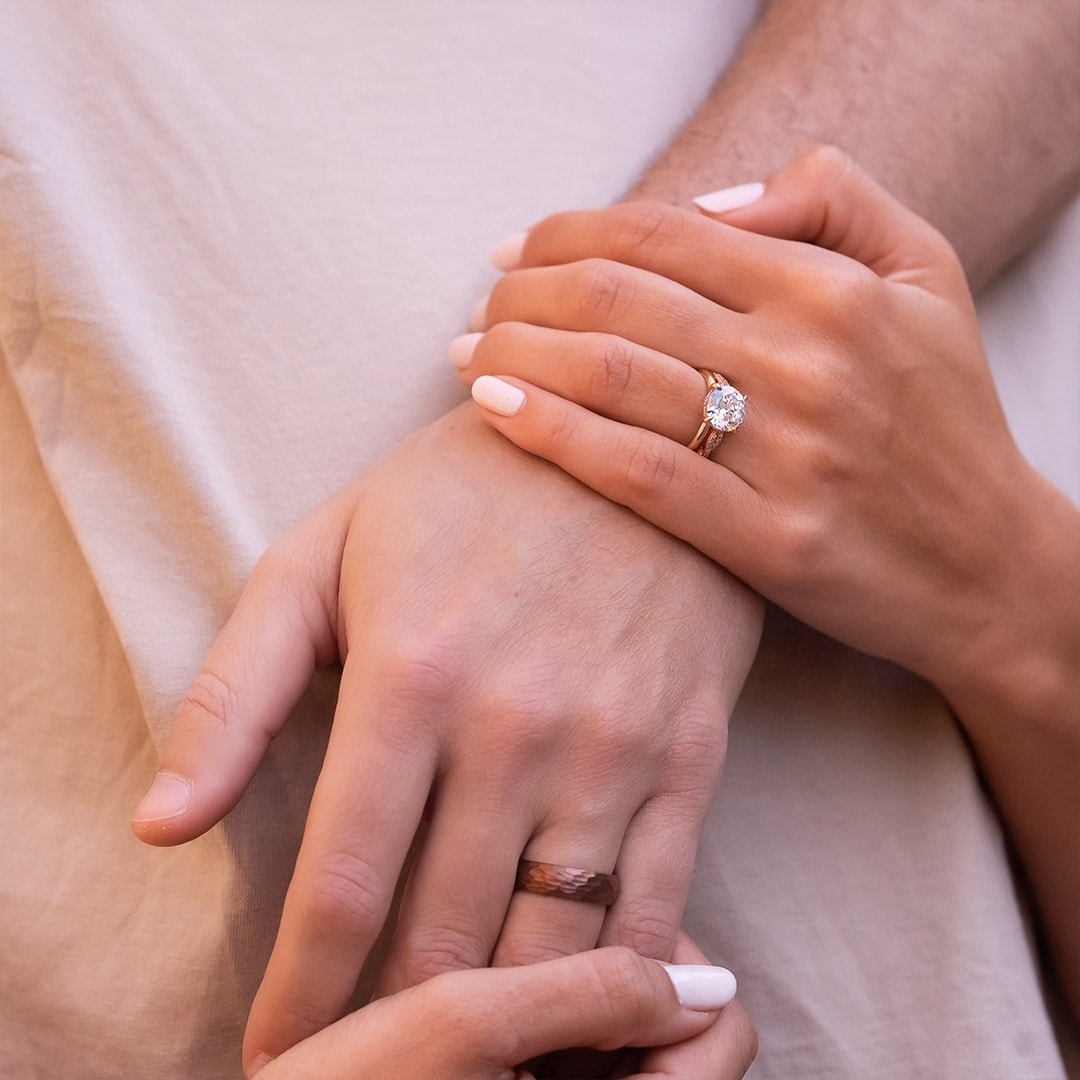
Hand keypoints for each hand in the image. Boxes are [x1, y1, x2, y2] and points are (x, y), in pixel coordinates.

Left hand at [131, 405, 761, 1073]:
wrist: (626, 432)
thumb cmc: (460, 492)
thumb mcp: (320, 556)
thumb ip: (235, 692)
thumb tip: (160, 827)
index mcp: (408, 678)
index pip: (339, 886)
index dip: (302, 993)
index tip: (281, 1055)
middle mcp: (514, 728)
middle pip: (445, 940)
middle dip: (397, 1033)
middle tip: (373, 1072)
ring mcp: (613, 746)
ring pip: (554, 946)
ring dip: (509, 1030)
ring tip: (473, 1067)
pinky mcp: (690, 752)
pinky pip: (659, 905)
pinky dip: (623, 989)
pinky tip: (588, 1021)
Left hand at [455, 146, 1050, 694]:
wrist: (988, 567)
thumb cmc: (946, 419)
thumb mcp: (925, 274)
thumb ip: (834, 199)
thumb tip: (712, 200)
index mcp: (830, 288)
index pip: (663, 233)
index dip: (568, 231)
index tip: (513, 250)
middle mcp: (804, 360)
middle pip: (619, 298)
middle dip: (524, 293)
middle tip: (480, 309)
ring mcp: (785, 453)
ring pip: (615, 376)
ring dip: (517, 353)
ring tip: (467, 356)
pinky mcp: (767, 539)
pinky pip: (636, 473)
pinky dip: (553, 433)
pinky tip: (493, 411)